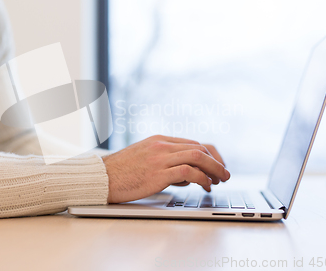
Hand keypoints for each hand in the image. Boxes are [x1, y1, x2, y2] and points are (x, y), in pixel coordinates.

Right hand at [102, 135, 229, 203]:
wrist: (101, 178)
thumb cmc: (121, 172)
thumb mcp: (144, 159)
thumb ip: (165, 162)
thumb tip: (188, 175)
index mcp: (159, 141)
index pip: (193, 143)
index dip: (210, 155)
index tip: (217, 166)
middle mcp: (161, 146)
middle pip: (199, 147)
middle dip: (216, 161)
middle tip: (224, 175)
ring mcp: (159, 158)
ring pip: (198, 156)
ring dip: (215, 168)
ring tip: (221, 180)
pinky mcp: (158, 173)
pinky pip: (189, 171)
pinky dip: (202, 178)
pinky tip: (206, 185)